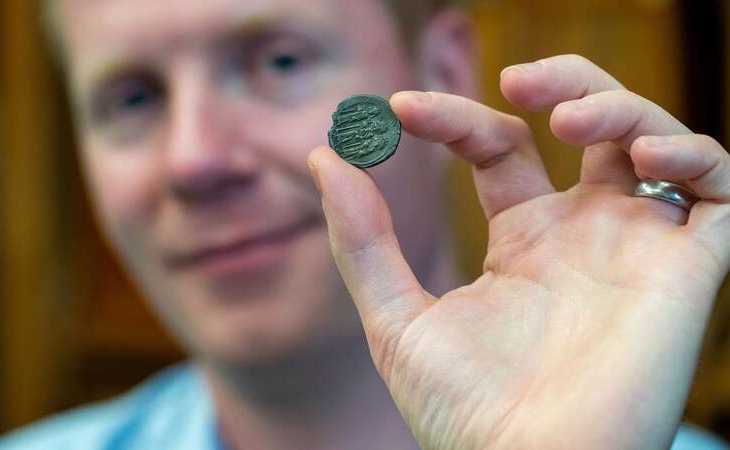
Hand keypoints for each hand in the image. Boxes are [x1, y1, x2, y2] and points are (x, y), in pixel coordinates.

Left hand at [307, 54, 729, 449]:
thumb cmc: (462, 413)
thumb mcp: (395, 316)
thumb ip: (363, 239)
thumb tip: (324, 156)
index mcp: (522, 241)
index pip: (497, 146)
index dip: (454, 117)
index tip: (396, 109)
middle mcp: (583, 235)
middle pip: (590, 125)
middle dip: (561, 81)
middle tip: (514, 76)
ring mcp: (636, 247)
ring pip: (651, 139)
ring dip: (617, 106)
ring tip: (563, 118)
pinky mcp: (687, 271)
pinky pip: (721, 191)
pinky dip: (695, 153)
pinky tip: (641, 154)